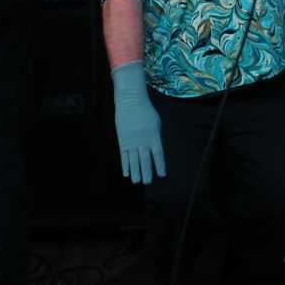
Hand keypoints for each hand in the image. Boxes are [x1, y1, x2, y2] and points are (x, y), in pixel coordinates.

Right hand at [111, 60, 165, 184]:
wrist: (130, 101)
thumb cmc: (145, 111)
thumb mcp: (156, 123)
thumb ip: (155, 138)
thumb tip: (154, 151)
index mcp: (154, 136)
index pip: (158, 154)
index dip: (160, 165)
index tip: (162, 175)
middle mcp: (143, 141)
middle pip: (145, 160)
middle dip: (146, 172)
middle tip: (146, 182)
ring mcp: (132, 141)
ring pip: (133, 160)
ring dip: (135, 172)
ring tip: (136, 181)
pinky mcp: (122, 140)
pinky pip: (124, 156)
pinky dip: (125, 165)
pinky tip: (126, 173)